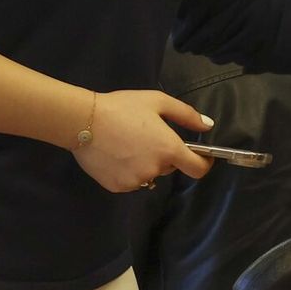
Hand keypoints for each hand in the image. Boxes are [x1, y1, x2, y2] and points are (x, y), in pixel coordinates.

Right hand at [73, 89, 212, 192]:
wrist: (82, 121)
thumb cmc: (122, 108)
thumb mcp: (158, 102)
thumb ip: (186, 115)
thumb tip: (208, 126)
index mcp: (169, 150)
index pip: (198, 169)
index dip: (203, 163)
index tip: (201, 156)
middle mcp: (155, 170)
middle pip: (170, 168)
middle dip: (165, 155)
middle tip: (147, 137)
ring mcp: (135, 181)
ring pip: (149, 175)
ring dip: (146, 164)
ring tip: (128, 144)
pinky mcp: (117, 187)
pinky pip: (131, 181)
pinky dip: (129, 171)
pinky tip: (116, 154)